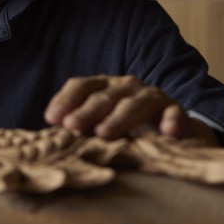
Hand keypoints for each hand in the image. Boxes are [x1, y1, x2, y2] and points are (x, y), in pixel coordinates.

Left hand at [44, 75, 215, 143]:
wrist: (168, 131)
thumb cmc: (125, 128)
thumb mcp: (99, 124)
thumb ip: (79, 127)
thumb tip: (50, 138)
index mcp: (102, 87)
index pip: (80, 86)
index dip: (65, 100)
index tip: (51, 119)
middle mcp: (125, 86)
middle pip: (102, 97)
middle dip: (86, 112)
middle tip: (72, 127)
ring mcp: (150, 96)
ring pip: (133, 104)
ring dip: (118, 119)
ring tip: (104, 134)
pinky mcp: (174, 109)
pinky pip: (173, 113)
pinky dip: (171, 121)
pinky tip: (167, 133)